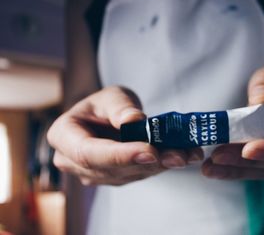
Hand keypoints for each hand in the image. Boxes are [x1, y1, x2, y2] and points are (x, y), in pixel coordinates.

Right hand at [48, 86, 202, 185]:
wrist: (108, 117)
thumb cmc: (105, 104)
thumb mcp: (112, 96)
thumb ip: (120, 107)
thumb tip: (134, 120)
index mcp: (64, 136)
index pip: (89, 153)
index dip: (120, 155)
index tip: (150, 151)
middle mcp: (73, 161)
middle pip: (112, 169)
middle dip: (149, 162)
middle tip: (178, 155)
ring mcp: (94, 174)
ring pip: (129, 175)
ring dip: (161, 166)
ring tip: (187, 154)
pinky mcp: (115, 178)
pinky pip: (139, 175)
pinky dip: (162, 166)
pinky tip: (183, 157)